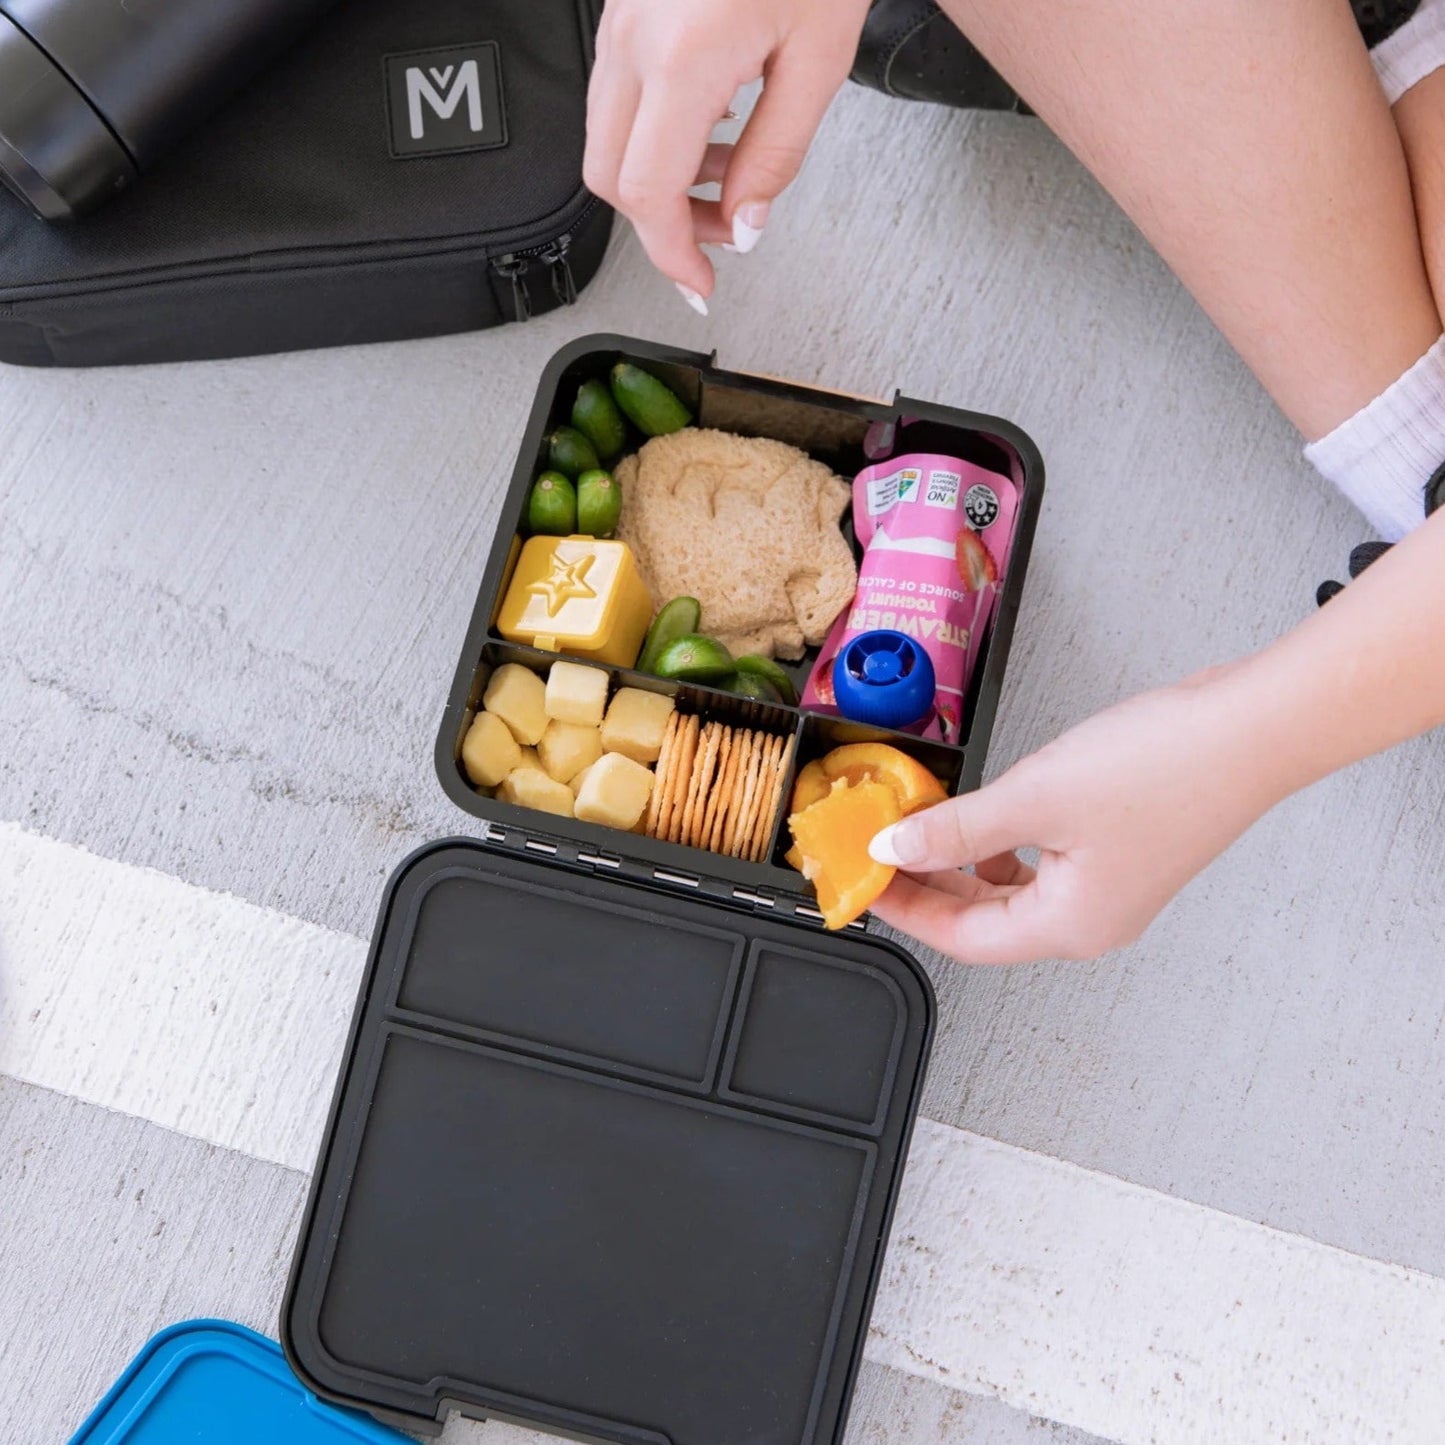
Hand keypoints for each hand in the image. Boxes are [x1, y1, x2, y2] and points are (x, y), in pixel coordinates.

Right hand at [583, 0, 869, 305]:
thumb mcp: (818, 59)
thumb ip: (776, 155)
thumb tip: (746, 224)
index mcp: (682, 56)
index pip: (647, 194)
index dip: (671, 254)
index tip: (698, 283)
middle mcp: (634, 38)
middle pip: (609, 176)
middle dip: (663, 224)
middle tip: (720, 235)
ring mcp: (619, 20)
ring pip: (606, 138)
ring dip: (659, 180)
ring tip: (725, 178)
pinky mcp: (624, 10)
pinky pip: (618, 96)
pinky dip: (655, 135)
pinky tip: (710, 127)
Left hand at [868, 663, 1288, 963]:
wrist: (1252, 728)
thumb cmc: (1168, 767)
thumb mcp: (1035, 796)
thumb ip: (955, 829)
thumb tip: (896, 850)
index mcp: (1070, 925)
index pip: (962, 939)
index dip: (905, 910)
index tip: (862, 882)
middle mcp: (1091, 921)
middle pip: (984, 922)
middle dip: (927, 888)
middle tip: (880, 855)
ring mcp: (1110, 891)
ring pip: (1010, 893)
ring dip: (961, 865)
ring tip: (920, 829)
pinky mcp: (1120, 855)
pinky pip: (1040, 866)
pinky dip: (1000, 846)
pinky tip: (983, 818)